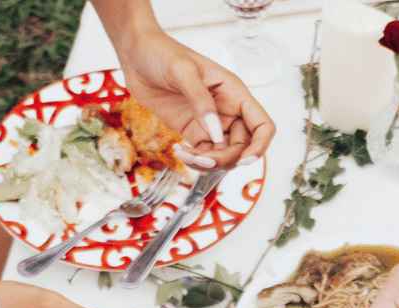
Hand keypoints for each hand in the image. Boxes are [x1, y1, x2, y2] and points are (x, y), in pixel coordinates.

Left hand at [116, 29, 273, 168]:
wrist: (136, 55)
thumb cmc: (162, 53)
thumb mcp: (183, 71)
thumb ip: (201, 101)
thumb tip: (216, 134)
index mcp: (234, 93)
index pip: (262, 125)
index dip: (260, 146)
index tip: (244, 160)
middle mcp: (227, 110)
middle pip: (242, 147)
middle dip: (225, 159)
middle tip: (201, 159)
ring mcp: (210, 122)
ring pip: (222, 155)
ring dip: (208, 163)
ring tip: (185, 155)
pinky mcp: (192, 130)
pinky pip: (202, 154)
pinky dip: (193, 160)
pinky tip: (179, 151)